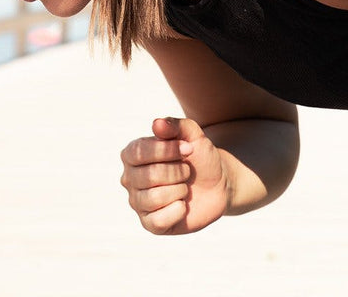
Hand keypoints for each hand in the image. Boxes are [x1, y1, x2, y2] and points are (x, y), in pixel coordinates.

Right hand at [119, 117, 228, 234]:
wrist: (218, 183)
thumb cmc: (199, 157)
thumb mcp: (193, 135)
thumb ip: (175, 126)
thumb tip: (157, 124)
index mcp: (132, 154)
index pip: (140, 151)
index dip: (168, 150)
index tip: (189, 149)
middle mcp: (129, 179)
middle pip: (149, 176)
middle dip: (177, 172)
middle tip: (187, 171)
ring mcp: (138, 203)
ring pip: (154, 198)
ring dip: (179, 190)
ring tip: (184, 187)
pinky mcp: (150, 224)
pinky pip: (159, 220)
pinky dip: (178, 210)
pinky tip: (182, 205)